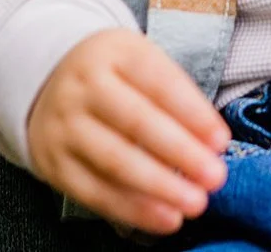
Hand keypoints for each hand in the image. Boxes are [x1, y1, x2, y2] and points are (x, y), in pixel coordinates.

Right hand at [26, 27, 230, 233]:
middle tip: (215, 177)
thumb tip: (211, 144)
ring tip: (194, 203)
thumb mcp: (141, 62)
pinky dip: (133, 209)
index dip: (193, 113)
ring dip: (160, 187)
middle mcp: (83, 86)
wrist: (48, 83)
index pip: (158, 81)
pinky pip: (94, 191)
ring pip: (115, 161)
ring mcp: (64, 125)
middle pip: (136, 122)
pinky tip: (164, 218)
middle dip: (181, 153)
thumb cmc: (115, 76)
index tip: (221, 141)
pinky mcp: (53, 163)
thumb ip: (176, 95)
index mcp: (113, 52)